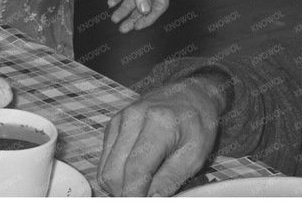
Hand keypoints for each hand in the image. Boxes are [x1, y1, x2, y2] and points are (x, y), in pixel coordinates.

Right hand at [98, 76, 225, 196]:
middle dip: (126, 194)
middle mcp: (132, 119)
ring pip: (104, 169)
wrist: (189, 94)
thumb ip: (171, 179)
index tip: (142, 208)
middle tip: (146, 198)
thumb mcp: (195, 156)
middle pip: (113, 173)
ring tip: (143, 186)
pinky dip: (117, 173)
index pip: (135, 170)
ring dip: (120, 185)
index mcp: (158, 124)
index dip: (136, 196)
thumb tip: (150, 200)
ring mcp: (119, 120)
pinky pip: (105, 160)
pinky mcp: (113, 125)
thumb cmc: (197, 125)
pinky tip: (136, 171)